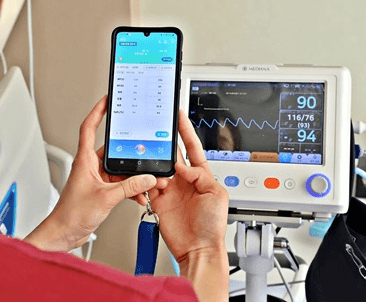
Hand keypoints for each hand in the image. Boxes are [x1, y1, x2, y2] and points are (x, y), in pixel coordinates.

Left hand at [25, 96, 167, 251]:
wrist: (64, 233)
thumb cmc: (71, 214)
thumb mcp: (105, 197)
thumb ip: (128, 187)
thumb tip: (146, 177)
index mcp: (85, 160)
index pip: (89, 127)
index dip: (98, 110)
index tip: (108, 99)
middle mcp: (90, 166)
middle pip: (114, 150)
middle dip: (131, 151)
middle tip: (146, 148)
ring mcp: (96, 178)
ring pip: (120, 168)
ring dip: (134, 175)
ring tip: (148, 179)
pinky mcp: (101, 191)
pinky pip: (121, 183)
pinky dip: (131, 188)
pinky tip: (139, 195)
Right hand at [150, 110, 228, 263]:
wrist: (198, 249)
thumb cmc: (212, 226)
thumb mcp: (217, 194)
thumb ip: (200, 175)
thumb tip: (183, 166)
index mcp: (202, 175)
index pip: (192, 147)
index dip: (185, 131)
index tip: (179, 116)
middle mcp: (185, 180)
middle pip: (173, 154)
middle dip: (166, 143)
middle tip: (158, 134)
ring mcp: (171, 189)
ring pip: (158, 167)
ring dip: (157, 165)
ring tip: (160, 170)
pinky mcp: (159, 200)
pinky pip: (149, 183)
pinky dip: (148, 180)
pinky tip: (154, 182)